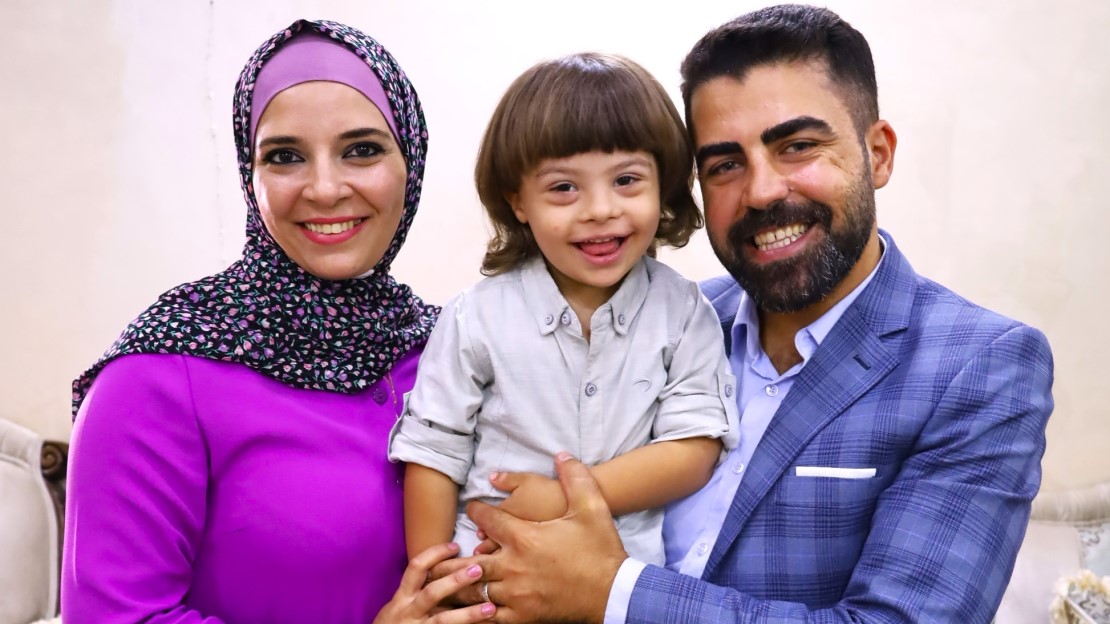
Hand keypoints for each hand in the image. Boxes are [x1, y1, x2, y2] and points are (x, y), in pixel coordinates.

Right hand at [373, 542, 495, 623]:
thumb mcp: (400, 606)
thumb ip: (418, 591)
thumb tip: (448, 571)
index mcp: (402, 598)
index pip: (416, 568)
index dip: (435, 554)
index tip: (455, 546)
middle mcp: (408, 612)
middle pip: (432, 593)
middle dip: (455, 580)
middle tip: (479, 569)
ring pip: (444, 621)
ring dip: (469, 614)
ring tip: (491, 607)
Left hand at [464, 453, 626, 623]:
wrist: (614, 593)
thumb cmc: (600, 549)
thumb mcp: (592, 507)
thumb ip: (575, 477)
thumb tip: (562, 454)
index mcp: (524, 536)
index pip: (486, 519)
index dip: (476, 510)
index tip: (473, 508)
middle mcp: (513, 565)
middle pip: (471, 558)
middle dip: (456, 555)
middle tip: (447, 551)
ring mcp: (516, 593)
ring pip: (476, 589)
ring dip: (465, 583)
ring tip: (453, 579)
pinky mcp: (523, 616)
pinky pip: (490, 615)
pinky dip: (479, 609)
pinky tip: (475, 605)